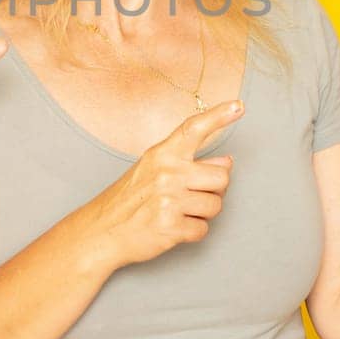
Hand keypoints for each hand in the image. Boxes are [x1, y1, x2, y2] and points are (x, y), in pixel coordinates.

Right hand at [82, 101, 244, 268]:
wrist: (101, 231)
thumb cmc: (128, 200)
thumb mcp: (152, 170)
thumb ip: (189, 163)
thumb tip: (227, 162)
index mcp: (161, 154)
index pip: (195, 129)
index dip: (219, 116)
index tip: (238, 106)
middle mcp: (166, 173)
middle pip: (221, 178)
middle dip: (214, 190)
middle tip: (191, 195)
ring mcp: (168, 200)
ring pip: (215, 206)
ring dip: (202, 213)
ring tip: (178, 212)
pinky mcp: (170, 227)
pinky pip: (202, 229)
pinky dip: (191, 232)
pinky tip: (172, 227)